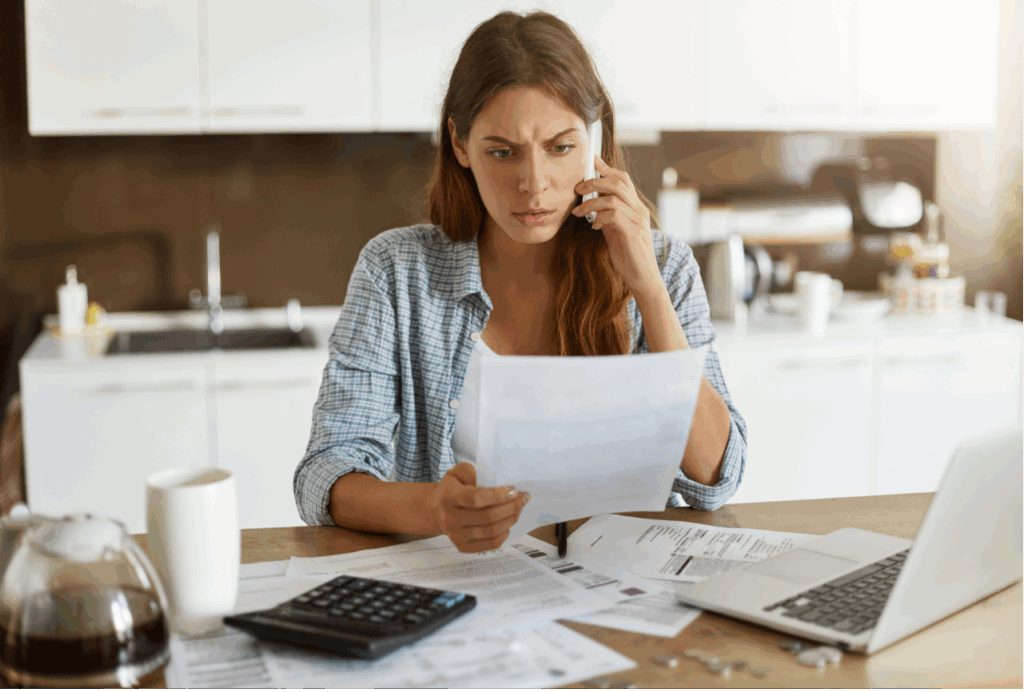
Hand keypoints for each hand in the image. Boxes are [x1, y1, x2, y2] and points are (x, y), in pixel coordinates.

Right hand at [429, 462, 529, 552]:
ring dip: (511, 519)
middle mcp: (449, 519)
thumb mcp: (457, 472)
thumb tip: (491, 480)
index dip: (497, 495)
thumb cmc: (453, 487)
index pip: (475, 499)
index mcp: (447, 497)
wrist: (438, 509)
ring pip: (492, 531)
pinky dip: (504, 534)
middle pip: (487, 517)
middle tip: (522, 498)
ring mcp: (455, 535)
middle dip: (511, 507)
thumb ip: (471, 471)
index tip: (513, 490)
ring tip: (518, 509)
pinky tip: (508, 523)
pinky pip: (490, 544)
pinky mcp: (462, 547)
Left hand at [572, 155, 664, 298]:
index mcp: (635, 207)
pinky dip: (599, 217)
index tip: (591, 160)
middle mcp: (639, 210)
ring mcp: (638, 221)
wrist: (642, 278)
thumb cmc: (628, 255)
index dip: (606, 168)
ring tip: (579, 212)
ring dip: (591, 202)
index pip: (623, 179)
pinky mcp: (633, 233)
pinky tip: (594, 226)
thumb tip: (592, 203)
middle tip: (578, 190)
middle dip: (594, 181)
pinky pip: (613, 215)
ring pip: (612, 197)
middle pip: (618, 181)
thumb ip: (607, 215)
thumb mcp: (615, 231)